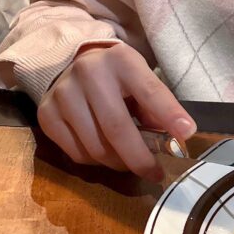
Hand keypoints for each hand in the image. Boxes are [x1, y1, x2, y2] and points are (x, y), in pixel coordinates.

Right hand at [37, 42, 196, 180]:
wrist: (73, 64)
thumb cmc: (117, 76)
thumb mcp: (140, 78)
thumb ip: (156, 106)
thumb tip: (175, 138)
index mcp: (121, 60)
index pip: (150, 90)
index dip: (169, 114)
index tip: (187, 134)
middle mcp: (89, 73)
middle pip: (117, 128)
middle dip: (140, 158)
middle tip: (155, 173)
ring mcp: (63, 94)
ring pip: (95, 147)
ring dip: (118, 162)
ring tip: (130, 160)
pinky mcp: (46, 114)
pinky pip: (76, 154)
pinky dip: (96, 161)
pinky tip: (105, 152)